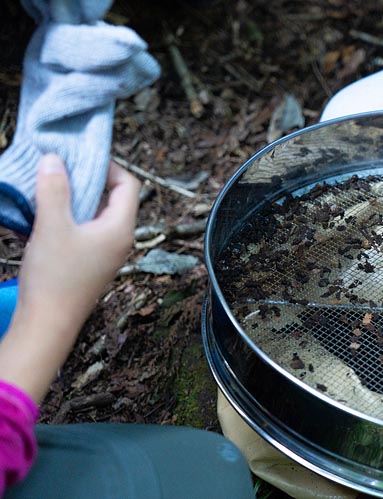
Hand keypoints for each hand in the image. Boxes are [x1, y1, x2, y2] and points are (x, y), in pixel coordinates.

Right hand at [0, 154, 139, 402]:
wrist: (48, 325)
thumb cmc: (55, 277)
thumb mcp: (52, 226)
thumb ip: (55, 189)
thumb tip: (54, 158)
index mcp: (121, 227)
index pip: (129, 185)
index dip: (108, 166)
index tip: (80, 156)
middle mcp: (120, 238)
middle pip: (113, 197)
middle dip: (88, 179)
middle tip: (60, 166)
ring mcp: (106, 252)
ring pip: (96, 214)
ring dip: (75, 197)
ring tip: (49, 185)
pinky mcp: (90, 262)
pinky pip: (85, 229)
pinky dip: (69, 215)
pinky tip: (45, 212)